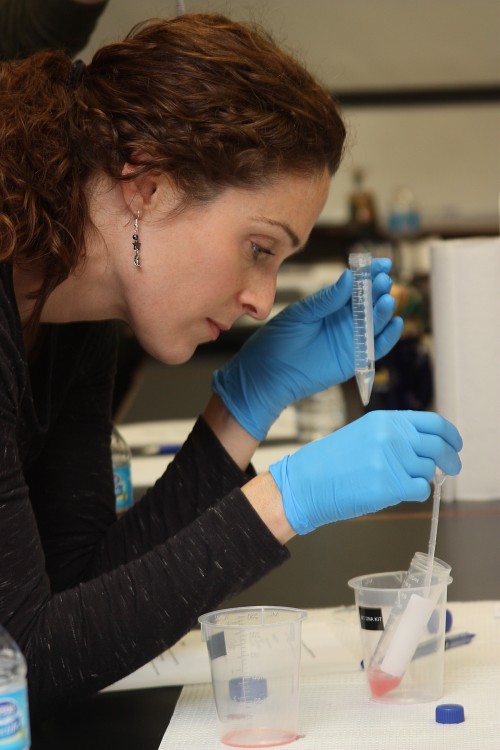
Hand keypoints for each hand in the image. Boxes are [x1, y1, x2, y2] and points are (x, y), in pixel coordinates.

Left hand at [212, 258, 402, 439]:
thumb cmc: (280, 338)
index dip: (371, 273)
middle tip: (384, 280)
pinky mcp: (355, 359)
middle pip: (371, 301)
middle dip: (379, 289)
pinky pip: (377, 348)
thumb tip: (349, 276)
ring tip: (387, 299)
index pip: (357, 284)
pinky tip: (395, 323)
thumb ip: (326, 299)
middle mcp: (346, 319)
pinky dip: (389, 337)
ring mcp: (352, 339)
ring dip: (385, 310)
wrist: (269, 372)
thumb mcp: (302, 313)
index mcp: (333, 303)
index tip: (383, 263)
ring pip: (377, 322)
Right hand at [269, 411, 462, 534]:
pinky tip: (397, 491)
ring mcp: (391, 460)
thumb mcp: (364, 434)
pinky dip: (415, 493)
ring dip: (423, 478)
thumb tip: (427, 447)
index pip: (433, 423)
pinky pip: (419, 490)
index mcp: (386, 420)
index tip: (455, 445)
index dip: (450, 435)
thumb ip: (395, 436)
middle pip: (439, 446)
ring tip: (403, 481)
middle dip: (451, 460)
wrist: (306, 481)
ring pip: (429, 470)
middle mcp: (392, 436)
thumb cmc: (331, 461)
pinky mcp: (389, 485)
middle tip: (453, 468)